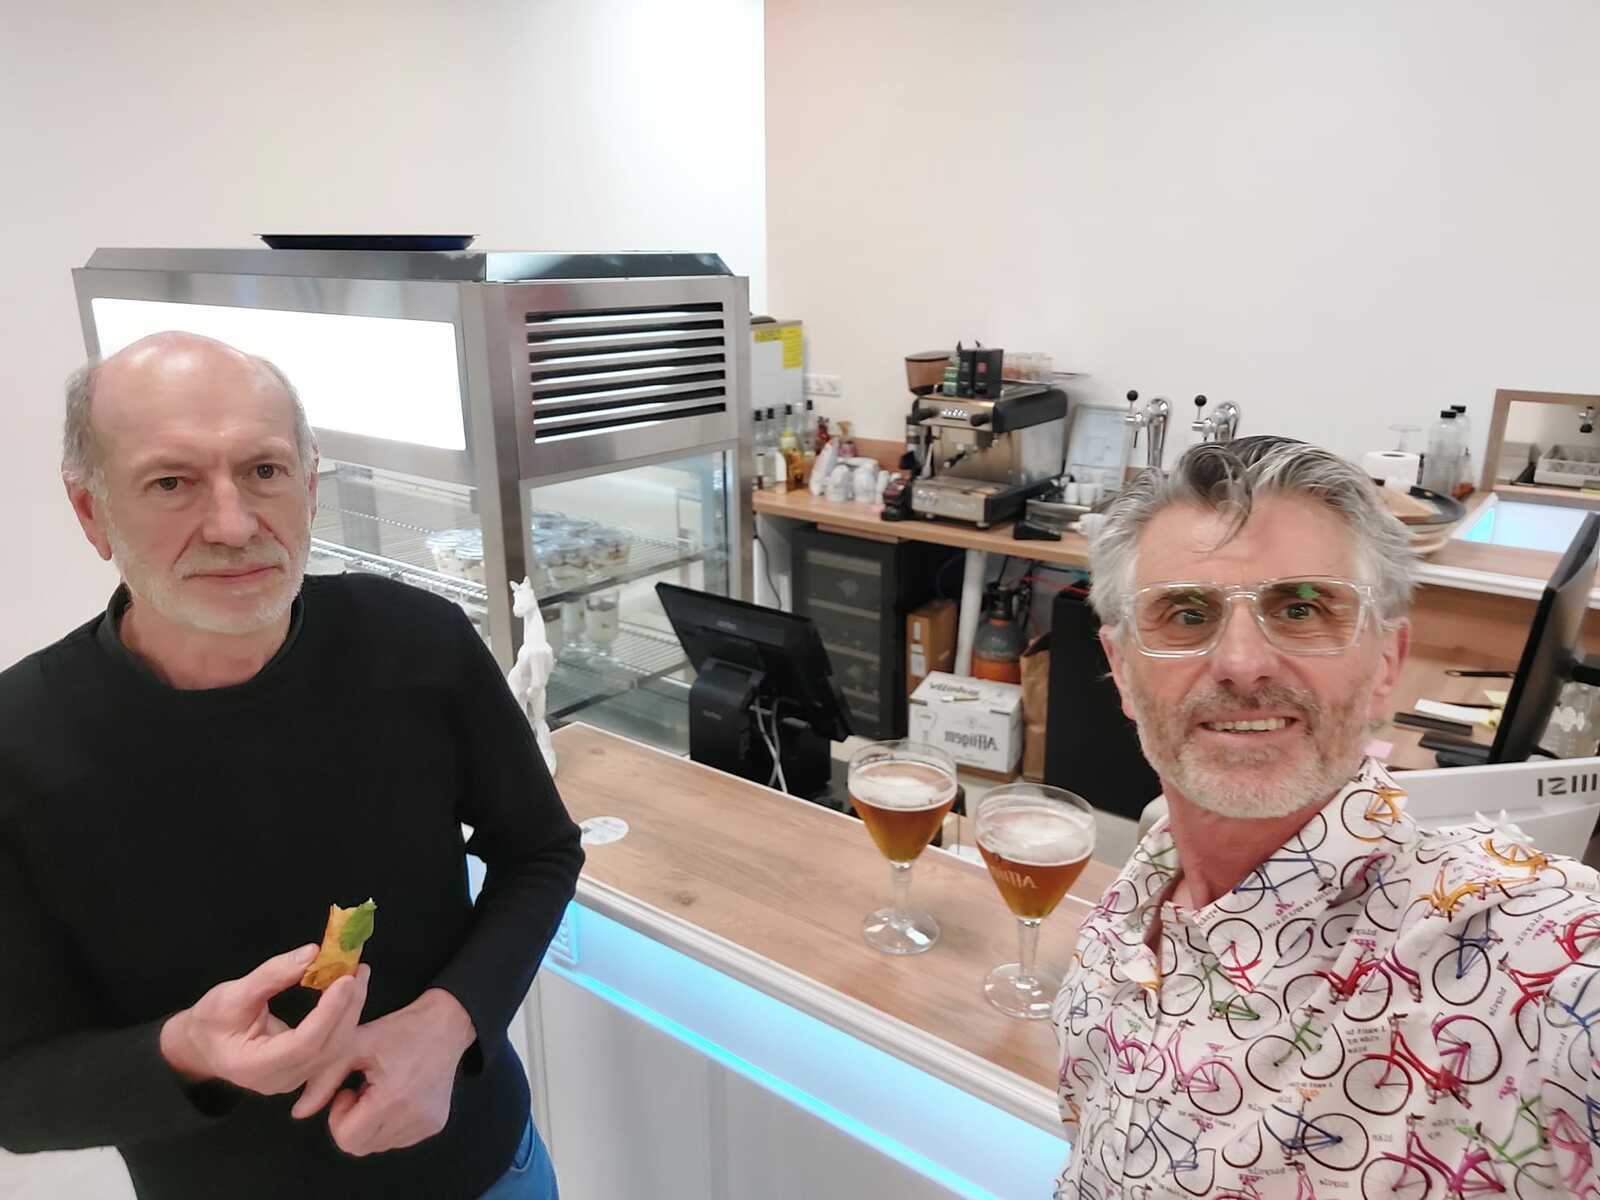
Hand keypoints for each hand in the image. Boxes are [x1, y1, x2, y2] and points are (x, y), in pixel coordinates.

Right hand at [160, 945, 369, 1095]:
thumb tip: (312, 953)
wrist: (204, 1046)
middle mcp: (281, 1080)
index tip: (345, 979)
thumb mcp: (230, 995)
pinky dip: (344, 1015)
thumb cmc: (211, 1022)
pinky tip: (350, 990)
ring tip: (359, 973)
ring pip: (335, 1046)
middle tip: (359, 968)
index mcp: (256, 1068)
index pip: (304, 1044)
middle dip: (348, 1006)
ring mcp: (296, 1079)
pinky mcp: (305, 1069)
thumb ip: (270, 976)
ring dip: (351, 1008)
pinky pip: (333, 1044)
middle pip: (327, 1046)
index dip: (328, 1012)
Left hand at [291, 988, 476, 1155]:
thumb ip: (323, 1079)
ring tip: (379, 1090)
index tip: (347, 1089)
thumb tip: (298, 1113)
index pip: (347, 1138)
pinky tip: (395, 1095)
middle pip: (360, 1146)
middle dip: (352, 1122)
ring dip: (370, 1124)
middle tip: (361, 1090)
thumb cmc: (399, 1029)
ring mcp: (427, 1124)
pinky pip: (398, 1139)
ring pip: (378, 1145)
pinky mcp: (436, 1124)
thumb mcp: (355, 1044)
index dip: (338, 1117)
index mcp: (393, 1098)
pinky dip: (388, 1124)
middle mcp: (414, 1117)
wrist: (447, 1022)